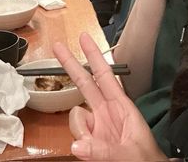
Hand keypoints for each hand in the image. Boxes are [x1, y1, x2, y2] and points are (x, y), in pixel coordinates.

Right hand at [53, 33, 166, 160]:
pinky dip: (81, 145)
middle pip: (85, 84)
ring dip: (81, 130)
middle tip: (58, 46)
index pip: (105, 75)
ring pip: (76, 116)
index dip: (93, 56)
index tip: (83, 38)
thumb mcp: (129, 154)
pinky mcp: (90, 142)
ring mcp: (97, 127)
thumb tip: (77, 145)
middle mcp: (107, 113)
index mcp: (122, 107)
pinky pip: (76, 136)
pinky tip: (91, 153)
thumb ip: (104, 150)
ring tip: (96, 149)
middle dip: (71, 65)